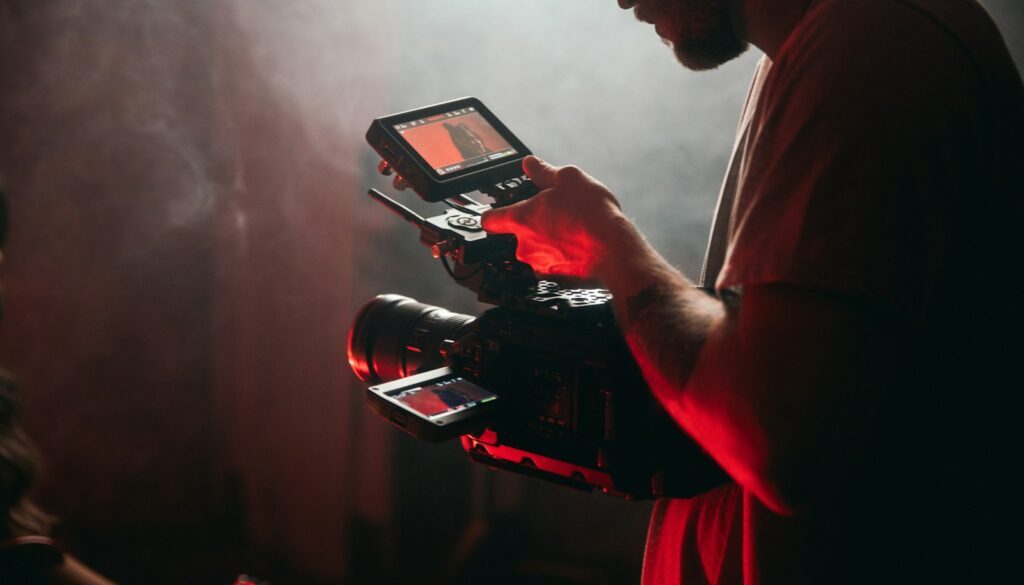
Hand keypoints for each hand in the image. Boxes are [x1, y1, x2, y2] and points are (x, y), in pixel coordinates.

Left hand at [481, 156, 630, 279]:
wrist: (615, 251)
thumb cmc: (591, 214)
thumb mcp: (569, 178)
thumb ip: (544, 171)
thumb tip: (530, 164)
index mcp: (521, 219)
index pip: (489, 220)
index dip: (493, 214)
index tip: (500, 212)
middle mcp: (524, 246)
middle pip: (518, 235)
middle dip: (534, 225)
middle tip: (556, 215)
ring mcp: (540, 265)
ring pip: (537, 251)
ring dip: (549, 242)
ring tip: (572, 231)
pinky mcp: (556, 280)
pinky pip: (554, 266)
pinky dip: (563, 257)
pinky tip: (580, 247)